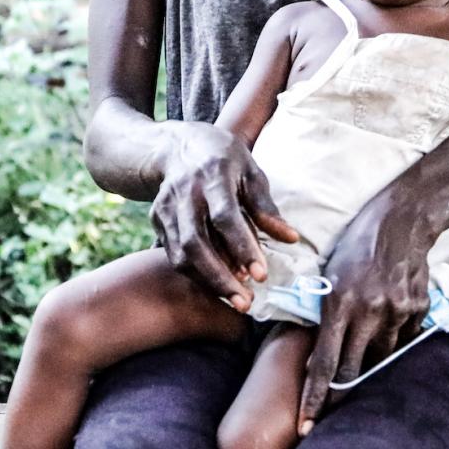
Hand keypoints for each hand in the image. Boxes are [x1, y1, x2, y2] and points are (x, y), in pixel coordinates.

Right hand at [152, 122, 298, 309]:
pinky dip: (196, 274)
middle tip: (245, 302)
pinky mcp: (156, 220)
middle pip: (196, 243)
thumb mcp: (250, 172)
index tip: (261, 275)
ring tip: (235, 299)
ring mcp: (166, 208)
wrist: (176, 146)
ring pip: (182, 254)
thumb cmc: (223, 158)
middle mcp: (185, 193)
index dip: (243, 247)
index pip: (225, 217)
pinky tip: (218, 285)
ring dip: (208, 281)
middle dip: (220, 277)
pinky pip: (174, 255)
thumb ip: (266, 208)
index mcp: (213, 175)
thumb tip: (291, 239)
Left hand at [298, 203, 431, 433]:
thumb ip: (327, 313)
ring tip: (364, 339)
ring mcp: (397, 312)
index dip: (314, 397)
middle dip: (339, 392)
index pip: (325, 362)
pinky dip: (392, 338)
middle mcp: (369, 311)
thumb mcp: (331, 274)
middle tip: (328, 408)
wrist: (402, 218)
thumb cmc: (357, 244)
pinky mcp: (417, 309)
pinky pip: (402, 340)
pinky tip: (387, 317)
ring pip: (380, 357)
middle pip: (353, 369)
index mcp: (340, 302)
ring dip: (368, 358)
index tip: (305, 423)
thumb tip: (321, 354)